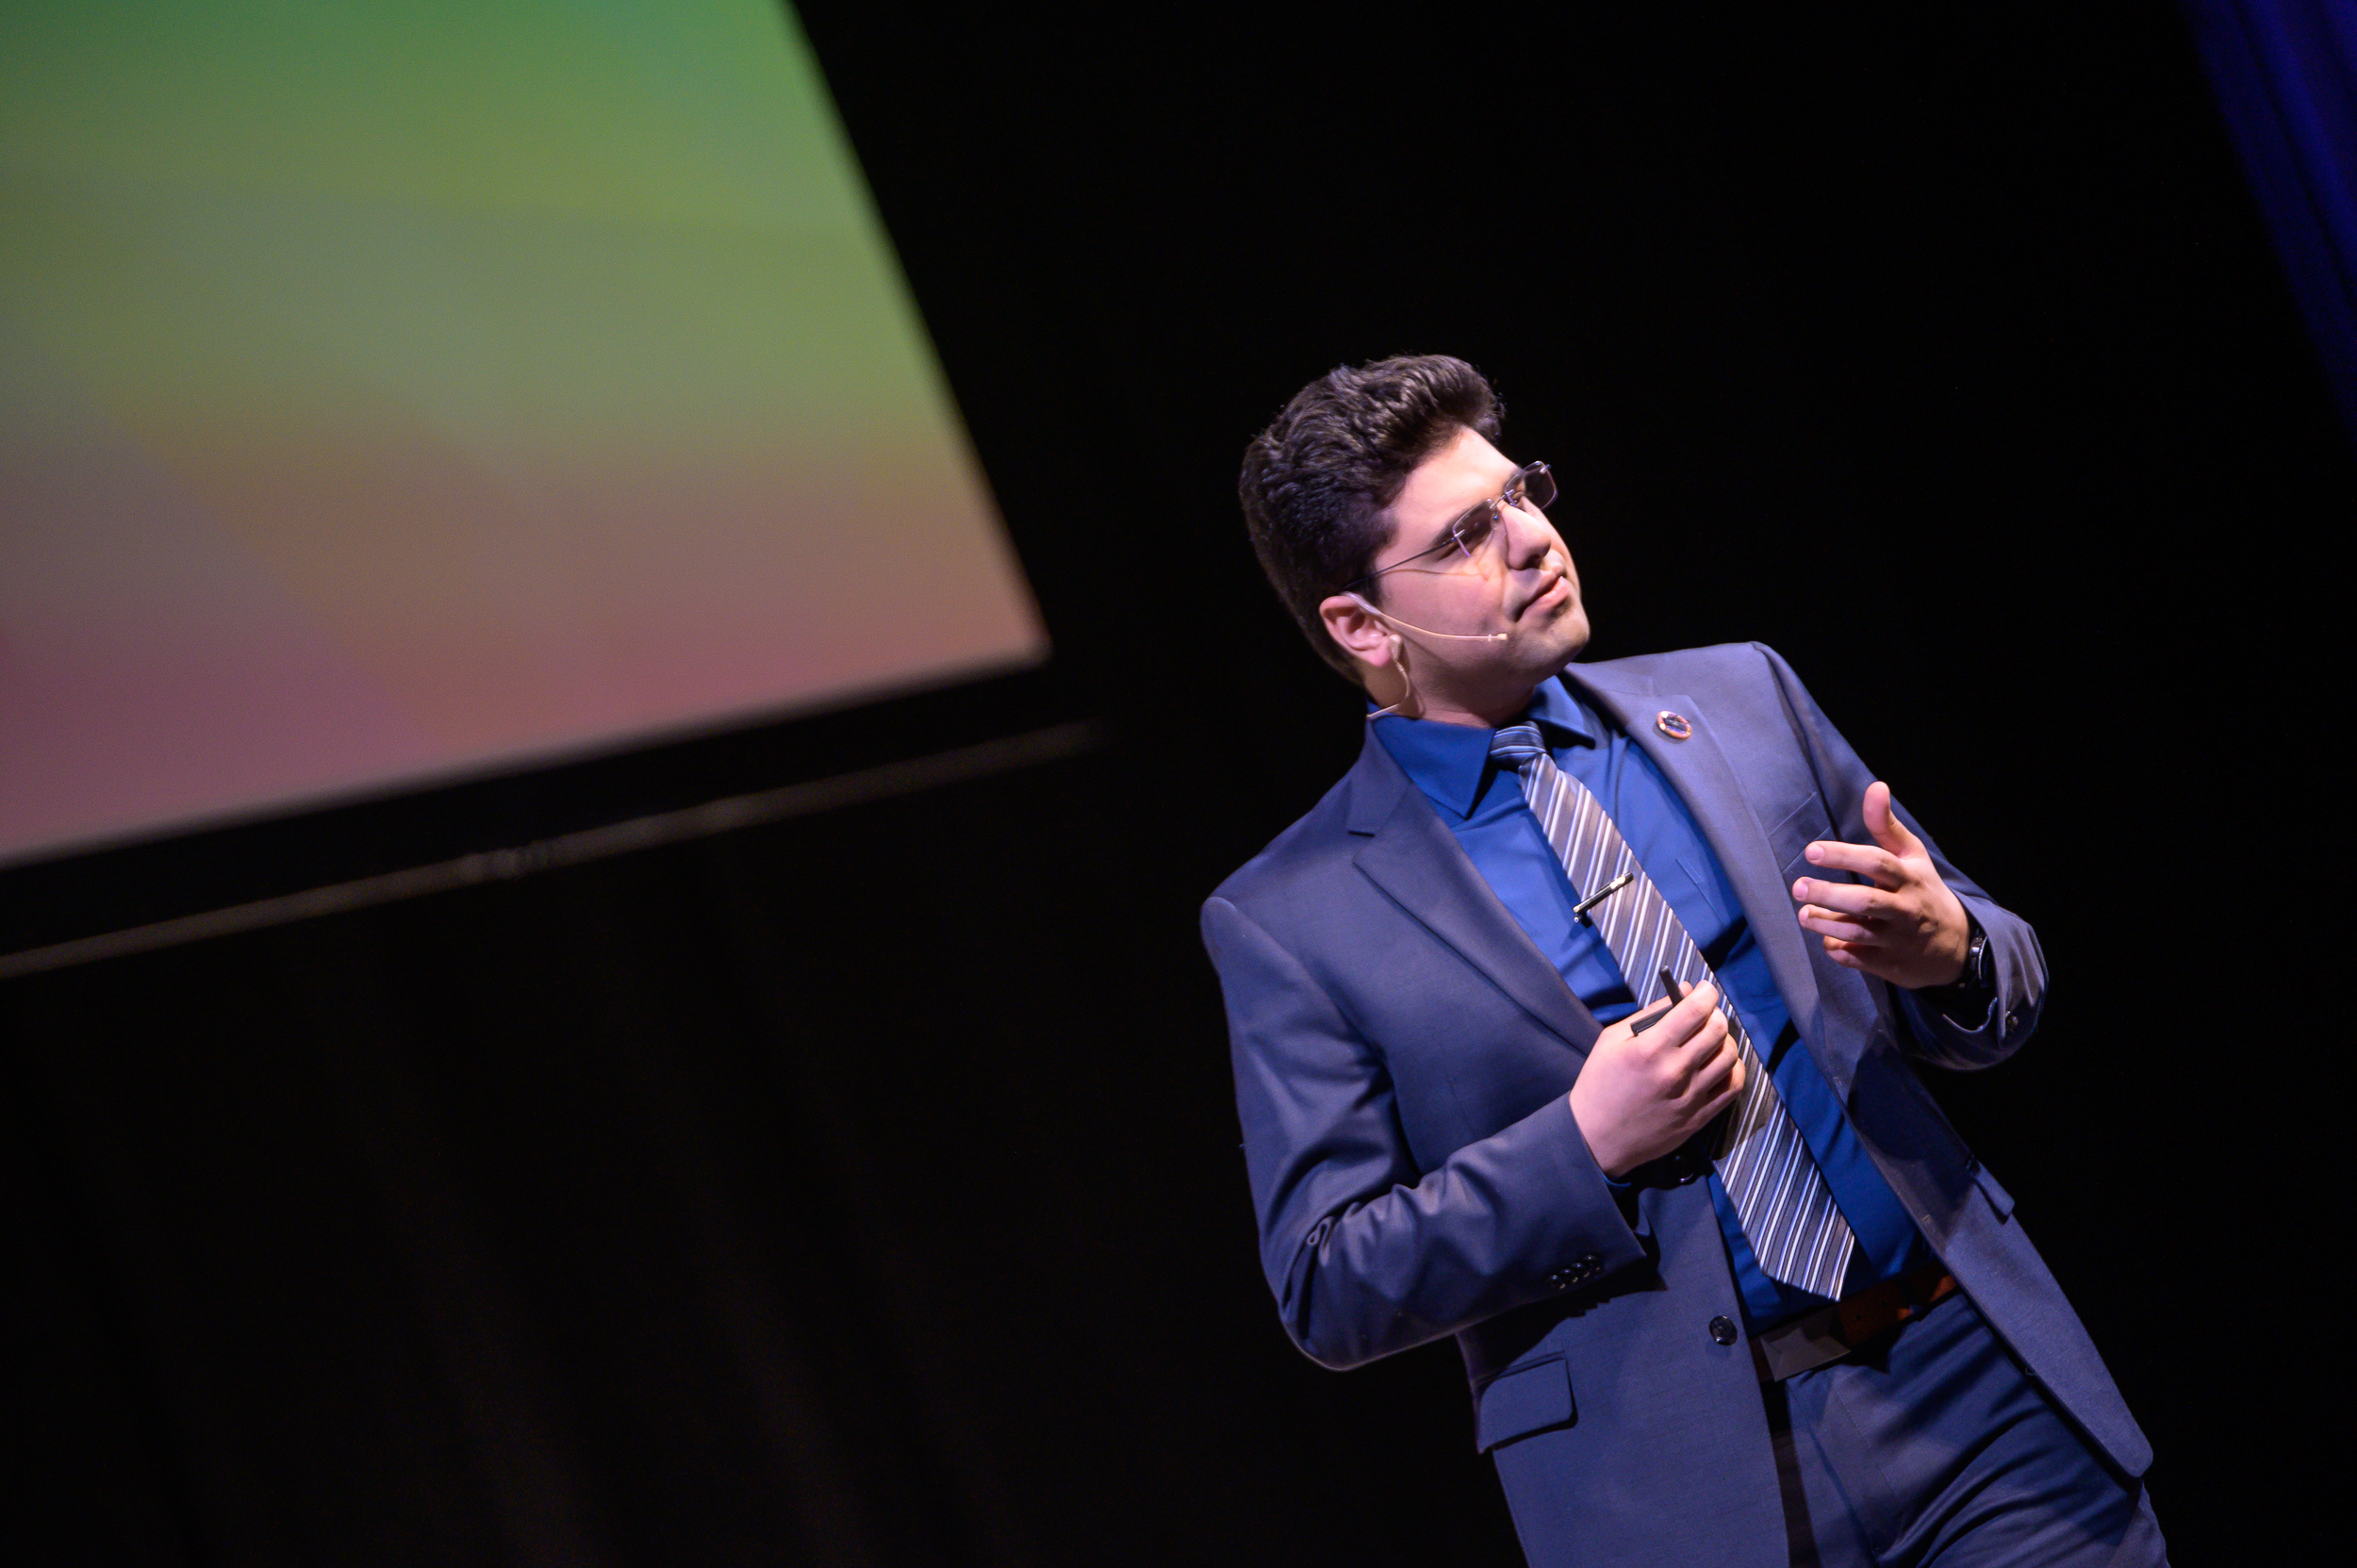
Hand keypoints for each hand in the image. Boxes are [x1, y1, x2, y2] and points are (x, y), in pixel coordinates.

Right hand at [1568, 982, 1745, 1178]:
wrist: (1596, 1139)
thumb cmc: (1599, 1085)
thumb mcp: (1611, 1040)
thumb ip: (1650, 1014)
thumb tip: (1683, 991)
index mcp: (1650, 1050)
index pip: (1695, 1010)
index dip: (1706, 993)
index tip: (1704, 990)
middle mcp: (1675, 1072)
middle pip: (1718, 1030)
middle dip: (1715, 1013)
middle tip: (1704, 1014)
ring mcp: (1691, 1097)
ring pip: (1730, 1056)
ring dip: (1725, 1040)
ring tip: (1711, 1039)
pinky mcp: (1700, 1117)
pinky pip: (1733, 1087)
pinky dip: (1733, 1068)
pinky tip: (1719, 1063)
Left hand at [1790, 781, 1970, 988]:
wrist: (1956, 947)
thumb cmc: (1923, 892)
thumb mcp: (1912, 857)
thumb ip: (1886, 825)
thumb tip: (1875, 786)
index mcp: (1909, 878)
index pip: (1876, 862)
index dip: (1843, 856)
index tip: (1811, 851)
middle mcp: (1905, 908)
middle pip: (1864, 901)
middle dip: (1827, 894)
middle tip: (1798, 887)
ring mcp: (1897, 939)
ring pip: (1857, 931)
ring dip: (1825, 923)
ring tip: (1804, 914)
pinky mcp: (1890, 964)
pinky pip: (1857, 957)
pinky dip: (1838, 949)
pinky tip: (1827, 940)